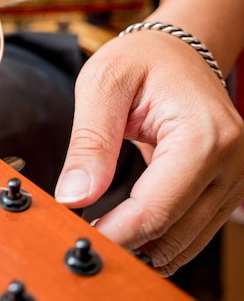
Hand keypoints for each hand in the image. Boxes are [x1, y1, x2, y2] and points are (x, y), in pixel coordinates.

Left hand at [54, 31, 243, 275]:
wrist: (176, 52)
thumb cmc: (140, 60)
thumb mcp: (102, 86)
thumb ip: (90, 143)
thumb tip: (73, 197)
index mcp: (204, 136)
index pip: (156, 209)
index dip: (115, 233)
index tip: (79, 240)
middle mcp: (230, 162)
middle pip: (172, 233)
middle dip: (125, 245)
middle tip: (81, 243)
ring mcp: (232, 178)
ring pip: (185, 242)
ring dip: (141, 248)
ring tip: (99, 237)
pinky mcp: (223, 187)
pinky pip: (191, 230)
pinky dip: (157, 239)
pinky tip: (125, 233)